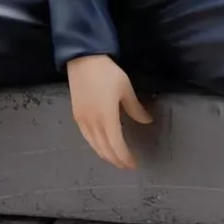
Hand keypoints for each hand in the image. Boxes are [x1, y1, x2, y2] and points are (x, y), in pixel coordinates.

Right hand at [66, 54, 152, 168]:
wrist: (83, 59)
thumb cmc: (108, 73)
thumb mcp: (126, 89)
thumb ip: (136, 108)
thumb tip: (147, 121)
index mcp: (107, 119)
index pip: (117, 147)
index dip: (125, 158)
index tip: (134, 164)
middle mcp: (93, 124)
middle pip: (105, 150)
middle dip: (116, 160)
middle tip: (127, 164)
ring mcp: (82, 121)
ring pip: (94, 146)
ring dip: (105, 155)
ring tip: (116, 157)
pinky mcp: (76, 116)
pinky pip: (87, 138)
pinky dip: (96, 146)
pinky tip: (101, 144)